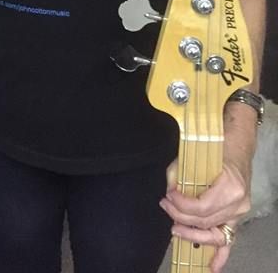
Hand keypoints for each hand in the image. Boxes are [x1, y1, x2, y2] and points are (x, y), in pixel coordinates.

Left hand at [161, 158, 249, 272]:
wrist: (238, 145)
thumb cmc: (218, 147)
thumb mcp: (194, 154)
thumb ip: (178, 173)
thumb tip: (168, 190)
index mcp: (230, 187)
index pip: (201, 207)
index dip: (181, 205)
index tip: (168, 196)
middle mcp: (238, 203)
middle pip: (205, 221)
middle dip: (181, 216)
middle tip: (166, 206)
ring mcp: (239, 213)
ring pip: (214, 234)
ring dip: (193, 234)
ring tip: (176, 230)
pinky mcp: (237, 217)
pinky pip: (229, 240)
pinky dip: (220, 255)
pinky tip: (212, 266)